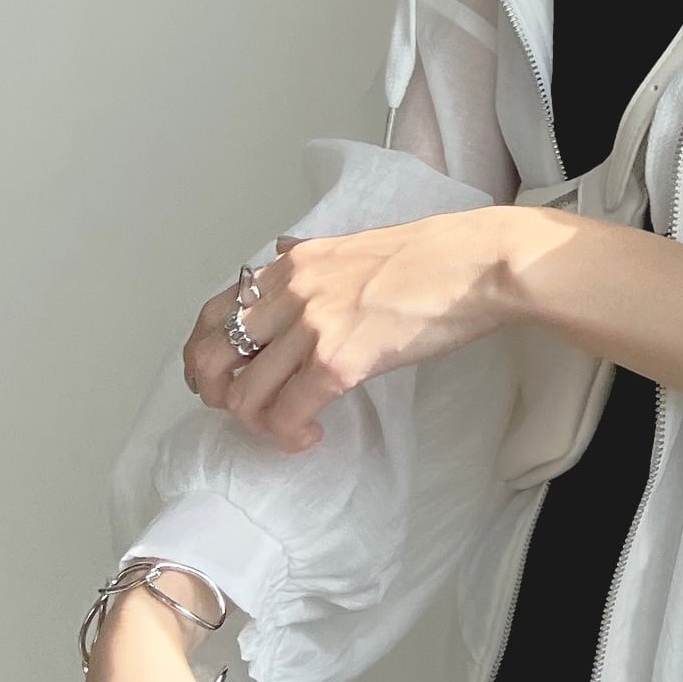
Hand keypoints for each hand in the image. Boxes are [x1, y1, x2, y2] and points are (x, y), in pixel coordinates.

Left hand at [183, 207, 516, 452]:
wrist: (479, 265)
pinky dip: (289, 434)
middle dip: (216, 393)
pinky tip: (311, 436)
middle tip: (245, 413)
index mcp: (294, 263)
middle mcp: (291, 290)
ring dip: (258, 423)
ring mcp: (311, 325)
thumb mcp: (357, 245)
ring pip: (244, 393)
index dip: (204, 353)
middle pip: (212, 354)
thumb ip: (313, 258)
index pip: (215, 310)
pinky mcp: (338, 361)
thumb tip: (283, 252)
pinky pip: (286, 412)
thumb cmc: (436, 258)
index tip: (220, 379)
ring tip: (289, 429)